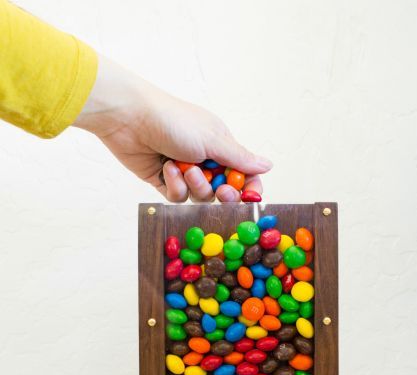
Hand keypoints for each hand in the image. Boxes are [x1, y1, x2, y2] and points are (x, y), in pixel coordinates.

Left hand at [74, 55, 271, 201]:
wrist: (130, 119)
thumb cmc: (174, 121)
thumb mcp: (213, 140)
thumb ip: (240, 158)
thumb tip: (268, 166)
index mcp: (221, 144)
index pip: (244, 172)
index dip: (249, 187)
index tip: (250, 196)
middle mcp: (205, 159)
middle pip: (224, 190)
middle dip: (224, 192)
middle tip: (221, 190)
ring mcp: (185, 171)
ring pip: (201, 196)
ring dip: (195, 185)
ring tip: (183, 166)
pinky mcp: (165, 181)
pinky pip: (178, 197)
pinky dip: (175, 185)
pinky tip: (166, 169)